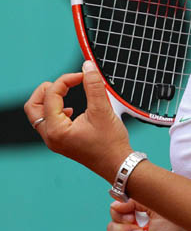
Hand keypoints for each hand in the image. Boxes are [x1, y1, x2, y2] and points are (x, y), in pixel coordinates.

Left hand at [24, 61, 132, 181]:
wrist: (118, 164)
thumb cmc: (110, 143)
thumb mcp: (103, 110)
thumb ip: (93, 85)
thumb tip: (88, 66)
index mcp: (56, 130)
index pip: (51, 95)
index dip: (66, 80)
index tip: (83, 76)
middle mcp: (51, 136)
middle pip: (33, 106)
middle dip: (48, 89)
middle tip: (66, 82)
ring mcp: (55, 140)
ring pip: (39, 114)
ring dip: (51, 99)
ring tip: (68, 92)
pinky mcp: (62, 141)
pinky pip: (49, 121)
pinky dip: (56, 109)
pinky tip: (72, 108)